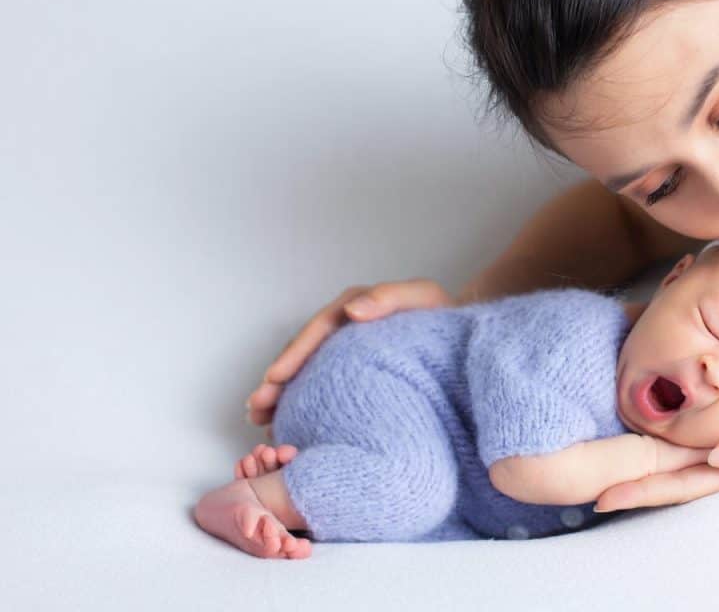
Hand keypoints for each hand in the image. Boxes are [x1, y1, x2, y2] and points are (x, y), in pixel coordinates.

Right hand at [245, 279, 452, 425]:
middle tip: (256, 407)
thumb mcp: (422, 297)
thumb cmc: (441, 315)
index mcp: (354, 309)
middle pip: (302, 354)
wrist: (459, 337)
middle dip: (276, 380)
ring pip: (305, 372)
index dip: (294, 354)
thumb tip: (353, 310)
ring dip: (280, 394)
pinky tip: (285, 424)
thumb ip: (390, 297)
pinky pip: (319, 386)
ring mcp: (344, 352)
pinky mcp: (351, 373)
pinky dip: (300, 402)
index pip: (316, 331)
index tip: (274, 377)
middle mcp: (343, 329)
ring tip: (259, 418)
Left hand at [594, 386, 718, 511]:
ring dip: (642, 465)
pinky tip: (648, 437)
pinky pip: (695, 438)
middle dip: (628, 482)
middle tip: (585, 484)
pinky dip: (666, 442)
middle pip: (668, 475)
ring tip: (604, 465)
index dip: (640, 489)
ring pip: (677, 459)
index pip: (678, 482)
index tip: (602, 493)